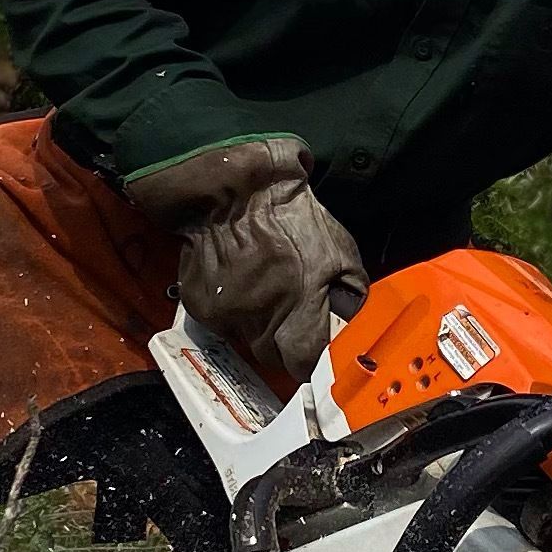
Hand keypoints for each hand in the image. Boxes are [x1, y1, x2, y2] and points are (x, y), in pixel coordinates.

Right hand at [128, 138, 368, 390]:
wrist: (233, 187)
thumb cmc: (289, 212)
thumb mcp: (339, 248)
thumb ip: (349, 291)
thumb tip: (350, 318)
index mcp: (298, 308)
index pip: (306, 364)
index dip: (312, 362)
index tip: (316, 353)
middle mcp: (260, 319)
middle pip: (275, 358)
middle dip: (286, 345)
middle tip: (292, 317)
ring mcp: (226, 314)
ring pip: (247, 342)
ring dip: (259, 326)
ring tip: (266, 290)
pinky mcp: (201, 305)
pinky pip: (222, 323)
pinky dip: (233, 310)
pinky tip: (241, 280)